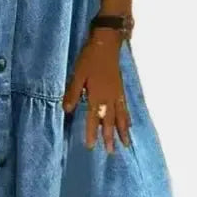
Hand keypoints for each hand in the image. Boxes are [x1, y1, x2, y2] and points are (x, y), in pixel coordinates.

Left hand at [62, 29, 130, 152]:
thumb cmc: (89, 58)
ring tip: (125, 144)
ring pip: (121, 116)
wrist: (106, 44)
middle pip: (110, 121)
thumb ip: (73, 92)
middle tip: (111, 152)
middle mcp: (109, 97)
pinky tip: (129, 125)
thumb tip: (68, 110)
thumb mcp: (77, 74)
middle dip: (110, 137)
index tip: (91, 146)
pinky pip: (125, 108)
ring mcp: (117, 94)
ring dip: (122, 131)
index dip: (92, 132)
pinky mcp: (121, 89)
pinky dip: (127, 118)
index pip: (94, 118)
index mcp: (97, 94)